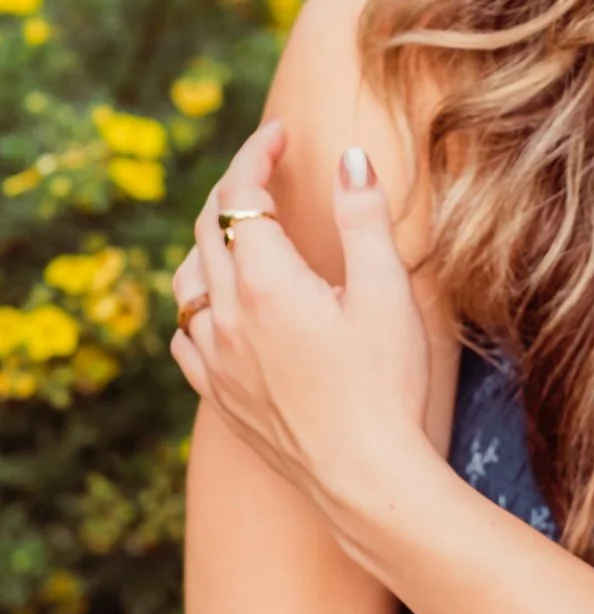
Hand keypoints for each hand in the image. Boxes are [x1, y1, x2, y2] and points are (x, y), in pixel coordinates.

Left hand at [169, 120, 431, 539]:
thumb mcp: (387, 292)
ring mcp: (217, 360)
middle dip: (235, 188)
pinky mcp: (220, 396)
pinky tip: (219, 306)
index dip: (257, 154)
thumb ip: (364, 218)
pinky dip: (198, 302)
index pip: (242, 196)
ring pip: (187, 281)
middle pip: (209, 230)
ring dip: (210, 242)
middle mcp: (228, 317)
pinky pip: (186, 335)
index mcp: (267, 283)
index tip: (281, 134)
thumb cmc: (385, 386)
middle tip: (268, 169)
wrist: (365, 479)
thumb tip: (349, 158)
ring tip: (242, 230)